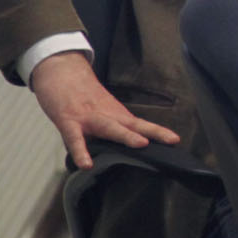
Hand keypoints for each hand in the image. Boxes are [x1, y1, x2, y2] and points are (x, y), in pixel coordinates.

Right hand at [30, 51, 178, 168]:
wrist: (61, 73)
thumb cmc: (82, 97)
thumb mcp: (103, 110)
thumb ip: (114, 127)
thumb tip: (125, 149)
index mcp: (116, 114)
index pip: (142, 124)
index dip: (159, 132)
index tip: (176, 141)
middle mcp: (107, 115)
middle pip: (133, 125)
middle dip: (153, 133)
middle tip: (171, 141)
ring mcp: (88, 118)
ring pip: (109, 127)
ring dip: (126, 136)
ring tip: (141, 144)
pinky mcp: (68, 121)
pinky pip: (75, 139)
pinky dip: (81, 151)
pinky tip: (86, 164)